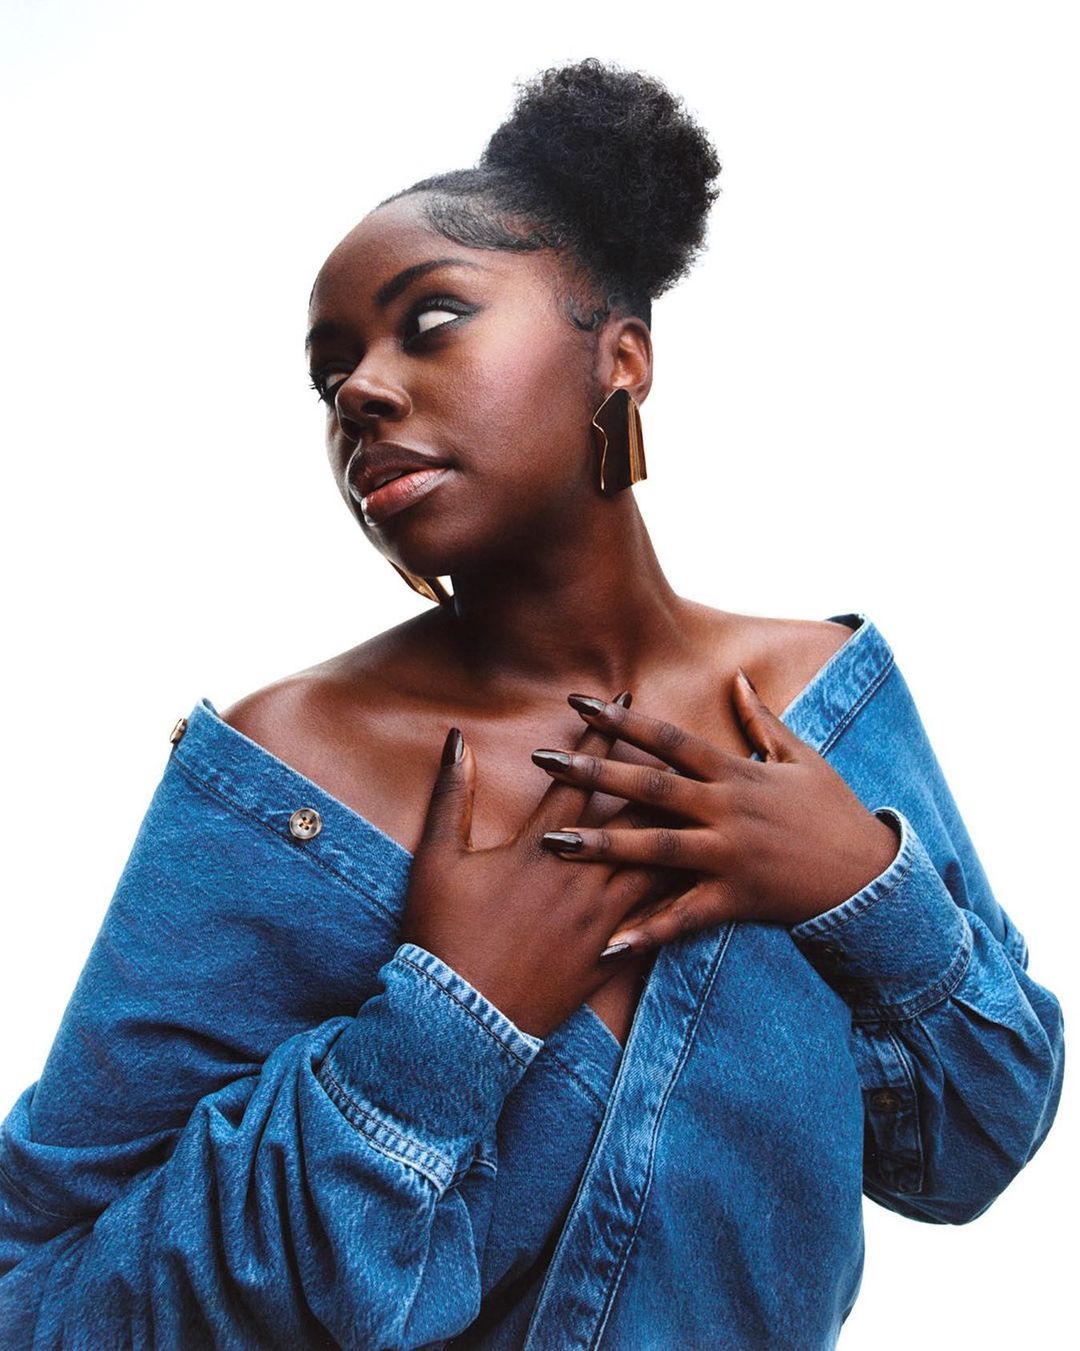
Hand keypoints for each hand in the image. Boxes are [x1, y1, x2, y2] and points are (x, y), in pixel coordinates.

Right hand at [399, 692, 694, 1039]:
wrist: (461, 1020)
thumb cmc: (443, 934)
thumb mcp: (438, 859)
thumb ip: (451, 796)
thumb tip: (456, 741)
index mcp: (539, 848)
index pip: (579, 778)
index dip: (603, 735)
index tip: (624, 700)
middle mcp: (580, 877)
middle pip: (631, 815)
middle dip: (658, 772)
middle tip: (688, 743)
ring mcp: (600, 919)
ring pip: (654, 863)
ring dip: (680, 831)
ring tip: (709, 806)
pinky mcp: (608, 958)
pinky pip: (655, 923)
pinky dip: (679, 898)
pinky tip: (705, 884)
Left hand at [529, 669, 901, 955]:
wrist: (870, 876)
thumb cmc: (834, 812)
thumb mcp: (802, 758)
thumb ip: (763, 719)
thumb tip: (737, 678)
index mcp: (735, 773)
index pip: (669, 740)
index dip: (623, 722)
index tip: (580, 704)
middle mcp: (726, 810)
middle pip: (649, 787)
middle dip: (592, 773)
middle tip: (542, 761)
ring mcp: (728, 856)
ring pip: (655, 849)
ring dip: (602, 845)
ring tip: (553, 843)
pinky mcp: (735, 898)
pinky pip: (683, 916)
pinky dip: (647, 930)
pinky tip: (607, 942)